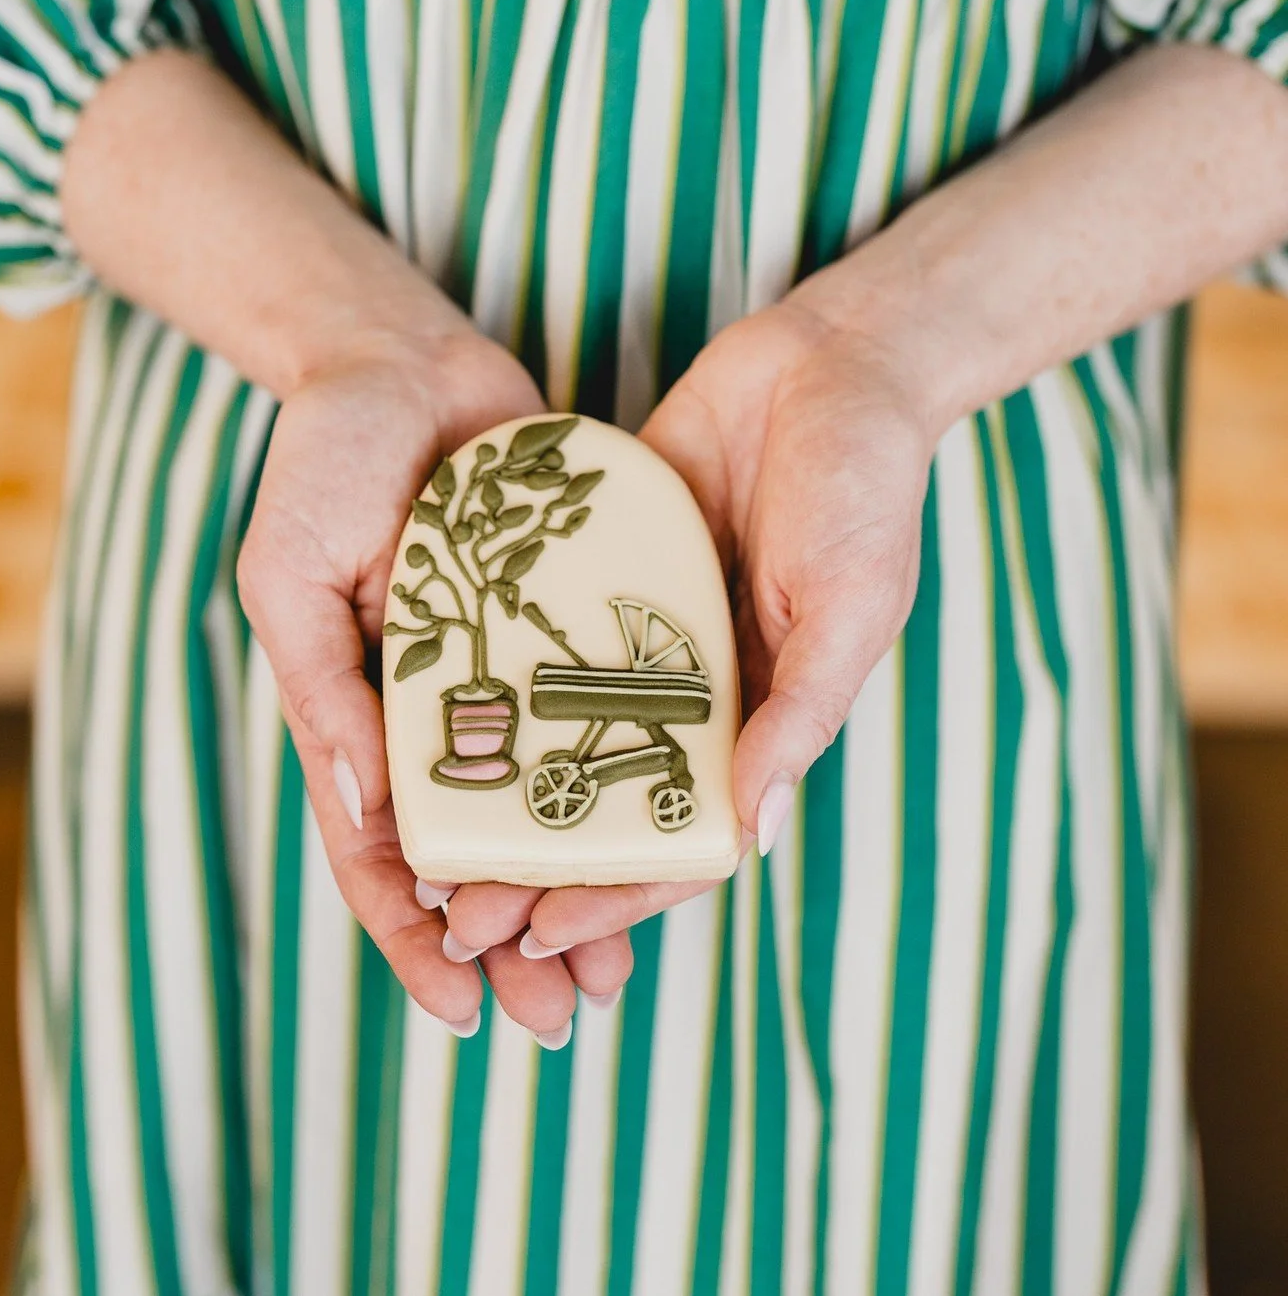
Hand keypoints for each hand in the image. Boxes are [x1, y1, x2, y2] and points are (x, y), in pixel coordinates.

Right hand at [236, 330, 634, 1038]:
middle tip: (563, 1020)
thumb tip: (365, 810)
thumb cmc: (327, 462)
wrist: (408, 361)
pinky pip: (596, 730)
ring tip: (620, 973)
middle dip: (510, 949)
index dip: (413, 941)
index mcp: (357, 721)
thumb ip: (320, 685)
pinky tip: (663, 844)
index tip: (462, 1009)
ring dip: (574, 897)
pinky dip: (620, 794)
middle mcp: (433, 721)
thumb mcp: (291, 570)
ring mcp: (502, 685)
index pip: (379, 858)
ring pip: (542, 819)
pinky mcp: (564, 637)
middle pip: (471, 863)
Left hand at [440, 297, 936, 964]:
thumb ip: (802, 714)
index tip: (540, 933)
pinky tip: (431, 719)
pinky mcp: (607, 571)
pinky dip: (499, 688)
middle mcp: (696, 693)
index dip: (617, 895)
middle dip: (540, 868)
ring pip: (564, 737)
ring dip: (506, 797)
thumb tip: (750, 836)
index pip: (683, 838)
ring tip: (429, 841)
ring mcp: (646, 635)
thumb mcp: (850, 603)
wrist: (833, 361)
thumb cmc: (866, 489)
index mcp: (761, 721)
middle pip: (607, 804)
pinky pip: (545, 642)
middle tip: (456, 914)